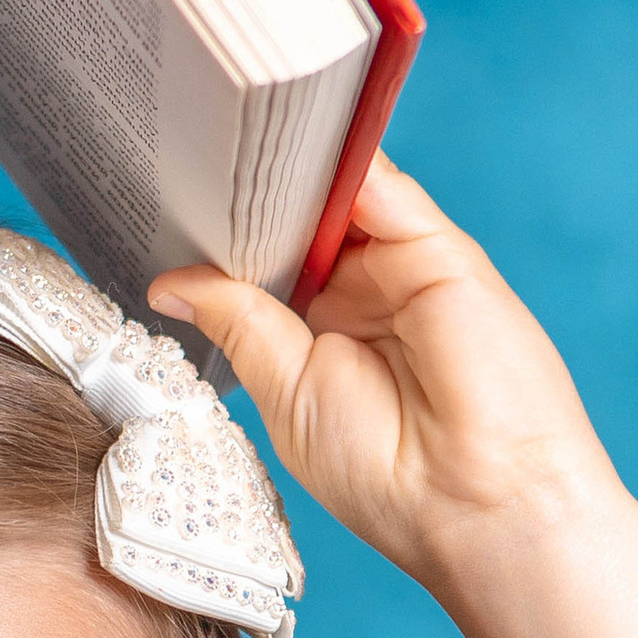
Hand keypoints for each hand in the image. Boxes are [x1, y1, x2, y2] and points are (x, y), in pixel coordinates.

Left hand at [150, 153, 622, 595]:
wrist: (473, 499)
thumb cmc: (384, 472)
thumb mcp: (286, 390)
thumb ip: (240, 321)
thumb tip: (172, 281)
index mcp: (317, 336)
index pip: (263, 265)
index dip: (221, 236)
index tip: (165, 203)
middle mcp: (360, 296)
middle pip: (295, 221)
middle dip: (249, 192)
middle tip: (185, 155)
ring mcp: (399, 268)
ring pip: (336, 196)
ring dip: (288, 167)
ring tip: (226, 138)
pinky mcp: (438, 249)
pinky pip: (384, 186)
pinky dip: (341, 157)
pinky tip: (294, 138)